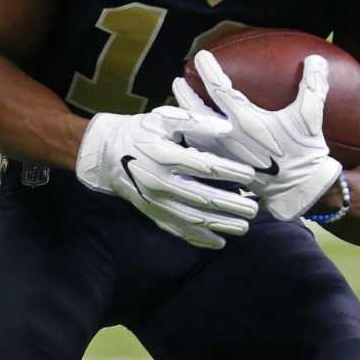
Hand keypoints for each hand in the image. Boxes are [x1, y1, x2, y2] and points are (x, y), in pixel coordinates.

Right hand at [76, 106, 258, 248]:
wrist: (106, 153)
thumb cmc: (141, 131)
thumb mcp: (164, 118)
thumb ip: (195, 122)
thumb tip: (227, 128)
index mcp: (163, 154)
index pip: (202, 166)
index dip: (229, 171)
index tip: (250, 175)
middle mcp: (159, 181)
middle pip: (201, 197)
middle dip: (230, 205)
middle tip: (254, 209)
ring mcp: (155, 201)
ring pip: (192, 218)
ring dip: (220, 225)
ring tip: (244, 226)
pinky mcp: (152, 213)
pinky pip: (177, 229)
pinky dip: (198, 238)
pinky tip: (219, 242)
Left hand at [173, 51, 342, 221]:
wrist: (301, 190)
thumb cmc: (304, 152)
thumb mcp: (310, 116)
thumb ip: (313, 85)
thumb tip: (315, 58)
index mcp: (247, 121)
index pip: (221, 90)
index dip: (210, 71)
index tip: (200, 56)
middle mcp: (230, 137)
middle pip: (198, 113)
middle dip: (185, 96)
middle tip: (177, 80)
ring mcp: (226, 155)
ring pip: (196, 134)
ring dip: (183, 119)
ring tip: (174, 108)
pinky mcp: (228, 168)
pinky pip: (203, 152)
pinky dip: (193, 142)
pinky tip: (188, 138)